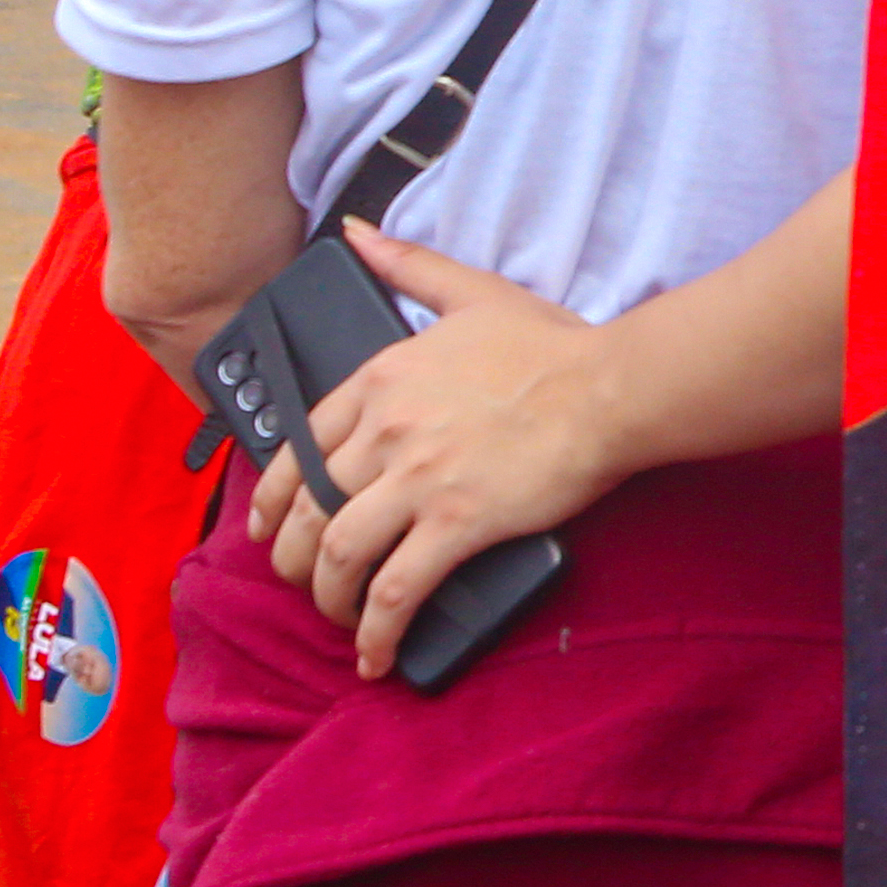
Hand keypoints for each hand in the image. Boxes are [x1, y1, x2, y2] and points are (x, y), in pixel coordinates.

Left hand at [253, 224, 632, 679]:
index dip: (274, 499)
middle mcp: (384, 431)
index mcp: (379, 380)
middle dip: (293, 560)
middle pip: (305, 510)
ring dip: (328, 599)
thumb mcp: (472, 293)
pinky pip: (396, 589)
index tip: (274, 527)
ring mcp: (417, 479)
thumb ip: (405, 266)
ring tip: (340, 621)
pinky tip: (376, 654)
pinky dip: (376, 630)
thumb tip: (355, 232)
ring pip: (337, 554)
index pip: (298, 449)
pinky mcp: (457, 523)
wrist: (613, 387)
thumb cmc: (555, 347)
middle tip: (304, 584)